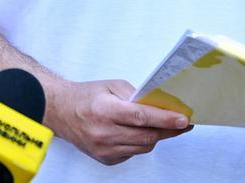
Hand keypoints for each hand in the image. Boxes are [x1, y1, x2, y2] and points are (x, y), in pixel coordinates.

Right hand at [50, 79, 191, 165]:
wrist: (61, 112)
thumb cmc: (86, 97)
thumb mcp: (112, 86)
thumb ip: (136, 95)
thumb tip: (159, 104)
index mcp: (106, 111)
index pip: (141, 117)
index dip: (165, 119)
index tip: (183, 119)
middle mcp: (104, 133)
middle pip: (146, 136)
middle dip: (169, 130)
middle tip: (183, 123)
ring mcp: (104, 149)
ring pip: (143, 147)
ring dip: (157, 137)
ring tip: (166, 126)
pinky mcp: (106, 159)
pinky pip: (133, 153)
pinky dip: (141, 143)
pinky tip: (141, 133)